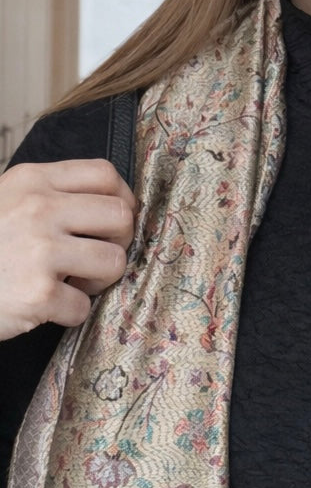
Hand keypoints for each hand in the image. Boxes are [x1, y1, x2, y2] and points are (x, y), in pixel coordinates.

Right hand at [0, 159, 135, 340]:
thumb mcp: (7, 199)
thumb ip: (50, 194)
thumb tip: (113, 202)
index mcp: (33, 180)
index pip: (105, 174)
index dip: (122, 198)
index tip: (115, 220)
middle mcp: (39, 208)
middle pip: (120, 217)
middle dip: (118, 241)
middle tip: (97, 256)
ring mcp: (39, 250)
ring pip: (113, 262)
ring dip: (99, 280)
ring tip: (73, 282)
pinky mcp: (38, 293)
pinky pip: (84, 306)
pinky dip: (70, 313)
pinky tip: (48, 306)